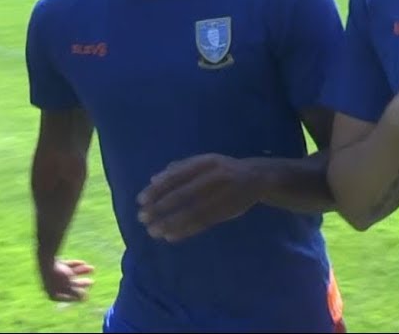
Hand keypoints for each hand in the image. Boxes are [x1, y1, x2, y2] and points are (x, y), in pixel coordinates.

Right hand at [39, 257, 93, 301]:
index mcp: (52, 294)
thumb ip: (75, 292)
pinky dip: (74, 265)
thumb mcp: (69, 286)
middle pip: (69, 285)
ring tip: (92, 269)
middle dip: (81, 283)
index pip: (67, 298)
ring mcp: (51, 274)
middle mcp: (51, 285)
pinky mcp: (53, 264)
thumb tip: (83, 298)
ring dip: (81, 271)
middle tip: (92, 282)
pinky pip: (66, 266)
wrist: (46, 259)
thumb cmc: (58, 276)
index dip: (77, 297)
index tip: (86, 295)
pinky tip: (83, 263)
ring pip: (69, 274)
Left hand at [136, 153, 261, 242]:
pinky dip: (186, 230)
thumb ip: (179, 168)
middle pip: (183, 195)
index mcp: (204, 162)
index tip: (141, 200)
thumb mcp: (204, 161)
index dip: (158, 189)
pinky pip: (204, 223)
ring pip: (192, 212)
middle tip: (142, 218)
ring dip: (171, 223)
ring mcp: (222, 195)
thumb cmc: (222, 169)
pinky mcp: (227, 211)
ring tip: (153, 231)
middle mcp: (214, 177)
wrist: (257, 177)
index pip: (176, 176)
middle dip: (160, 207)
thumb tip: (153, 179)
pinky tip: (171, 236)